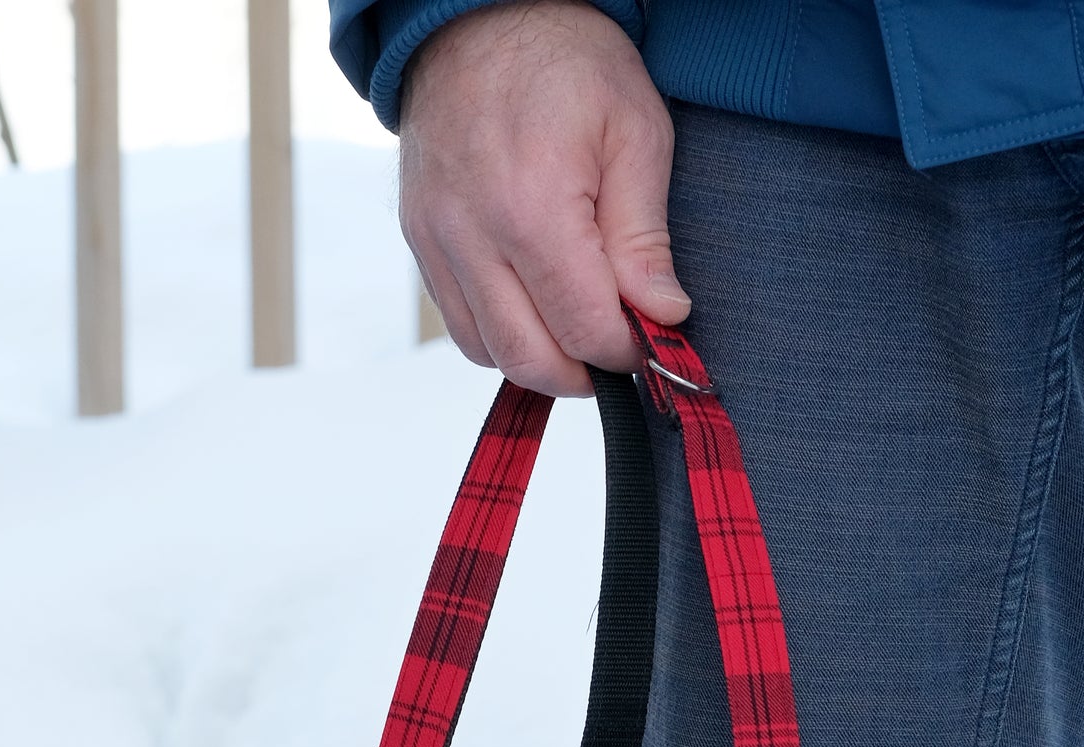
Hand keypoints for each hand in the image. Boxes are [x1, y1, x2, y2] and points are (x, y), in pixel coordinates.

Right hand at [399, 0, 689, 396]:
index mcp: (533, 209)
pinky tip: (534, 306)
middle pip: (530, 358)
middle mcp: (473, 235)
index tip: (649, 338)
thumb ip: (644, 236)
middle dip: (582, 373)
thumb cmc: (563, 59)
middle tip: (615, 351)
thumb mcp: (633, 131)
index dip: (625, 351)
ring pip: (486, 352)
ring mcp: (437, 241)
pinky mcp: (421, 241)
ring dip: (538, 358)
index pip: (583, 329)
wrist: (477, 14)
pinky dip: (499, 334)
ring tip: (575, 328)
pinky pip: (459, 323)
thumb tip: (662, 316)